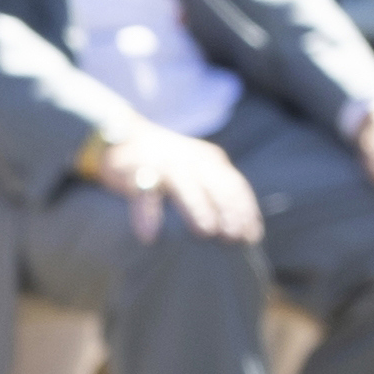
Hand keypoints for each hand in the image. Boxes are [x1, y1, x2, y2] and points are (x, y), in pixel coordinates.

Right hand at [90, 123, 260, 244]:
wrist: (121, 137)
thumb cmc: (166, 165)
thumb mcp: (196, 173)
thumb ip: (215, 193)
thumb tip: (239, 232)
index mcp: (210, 160)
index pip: (234, 185)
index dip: (245, 209)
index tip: (252, 235)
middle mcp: (190, 159)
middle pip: (215, 184)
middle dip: (228, 210)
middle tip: (235, 236)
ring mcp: (163, 162)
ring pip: (183, 185)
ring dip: (196, 208)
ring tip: (206, 231)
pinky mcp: (133, 169)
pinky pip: (142, 191)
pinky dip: (146, 214)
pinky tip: (149, 236)